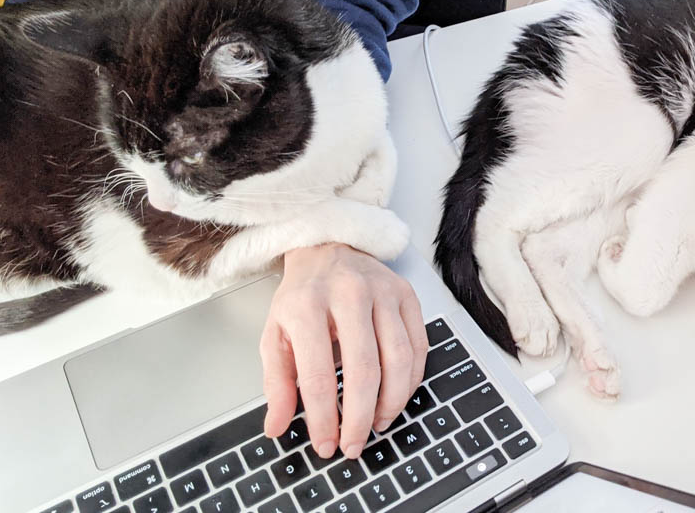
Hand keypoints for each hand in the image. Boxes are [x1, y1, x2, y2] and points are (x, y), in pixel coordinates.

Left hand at [260, 242, 427, 459]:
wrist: (327, 248)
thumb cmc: (301, 297)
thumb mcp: (275, 334)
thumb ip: (276, 382)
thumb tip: (276, 426)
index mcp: (307, 306)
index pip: (319, 375)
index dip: (324, 418)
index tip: (325, 444)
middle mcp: (348, 295)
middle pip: (364, 370)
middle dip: (359, 417)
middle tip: (354, 445)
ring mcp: (383, 292)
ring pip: (399, 359)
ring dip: (391, 402)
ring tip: (377, 424)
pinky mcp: (407, 294)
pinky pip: (418, 346)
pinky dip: (411, 380)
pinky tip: (396, 397)